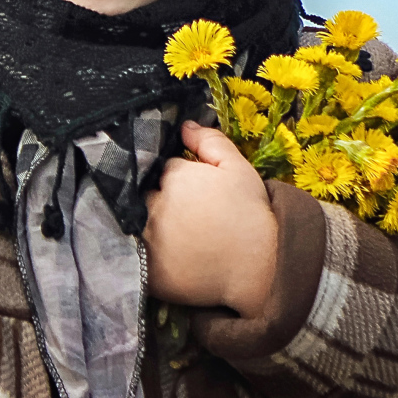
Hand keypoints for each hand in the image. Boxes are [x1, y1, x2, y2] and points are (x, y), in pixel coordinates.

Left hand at [143, 121, 277, 317]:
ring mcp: (148, 239)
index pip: (162, 170)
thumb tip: (184, 126)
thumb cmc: (252, 216)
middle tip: (179, 214)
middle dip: (156, 199)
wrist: (262, 269)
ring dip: (144, 225)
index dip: (175, 178)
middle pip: (144, 195)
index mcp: (173, 177)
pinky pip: (135, 256)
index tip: (189, 190)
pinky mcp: (148, 270)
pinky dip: (140, 254)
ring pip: (136, 224)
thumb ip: (210, 142)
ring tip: (169, 235)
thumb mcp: (238, 169)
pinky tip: (161, 256)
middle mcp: (154, 205)